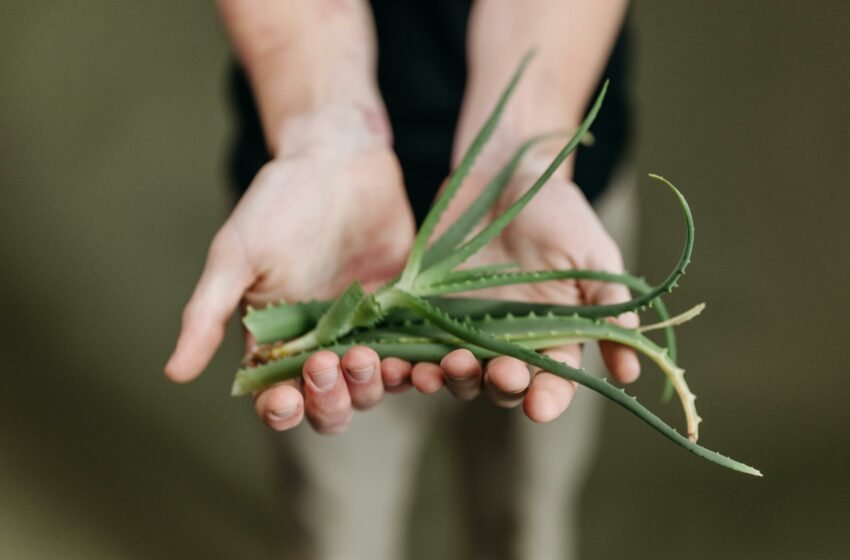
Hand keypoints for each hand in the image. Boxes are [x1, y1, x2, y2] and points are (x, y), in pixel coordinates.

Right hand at [165, 107, 414, 432]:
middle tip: (331, 363)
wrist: (340, 158)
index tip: (286, 398)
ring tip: (375, 360)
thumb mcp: (236, 255)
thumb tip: (173, 372)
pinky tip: (431, 362)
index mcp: (275, 342)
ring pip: (375, 387)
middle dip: (331, 398)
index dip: (282, 409)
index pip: (277, 398)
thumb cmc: (278, 202)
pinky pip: (417, 353)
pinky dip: (424, 367)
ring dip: (375, 386)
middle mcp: (322, 346)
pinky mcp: (406, 313)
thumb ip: (208, 314)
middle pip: (330, 405)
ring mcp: (367, 332)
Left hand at [405, 163, 639, 422]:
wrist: (503, 175)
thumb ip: (607, 306)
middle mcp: (509, 341)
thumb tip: (631, 370)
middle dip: (500, 386)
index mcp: (553, 335)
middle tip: (499, 372)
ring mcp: (465, 328)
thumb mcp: (591, 254)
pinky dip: (409, 361)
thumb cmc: (557, 212)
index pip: (553, 381)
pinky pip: (416, 346)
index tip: (540, 406)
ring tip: (445, 368)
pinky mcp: (428, 311)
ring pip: (458, 373)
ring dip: (452, 379)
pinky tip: (402, 363)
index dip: (548, 399)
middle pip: (503, 385)